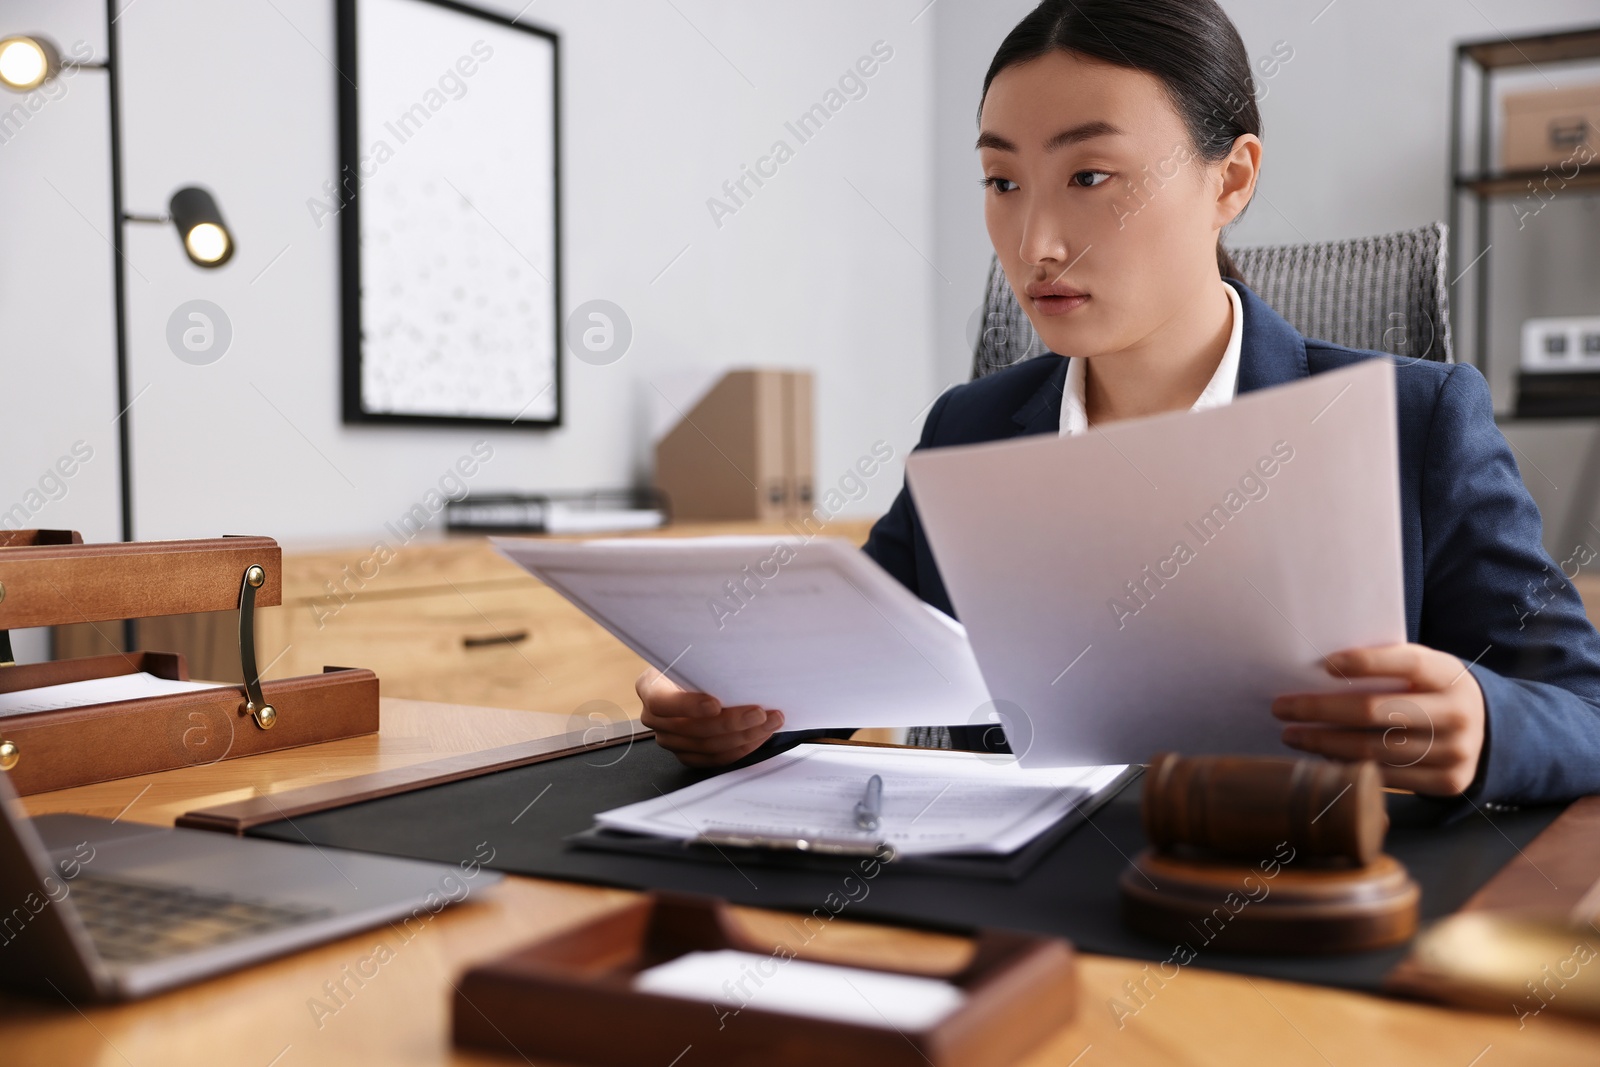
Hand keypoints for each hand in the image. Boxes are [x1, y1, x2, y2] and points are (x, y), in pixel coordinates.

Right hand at [636, 669, 784, 767]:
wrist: (691, 675)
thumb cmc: (694, 662)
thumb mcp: (692, 655)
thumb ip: (704, 664)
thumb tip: (738, 665)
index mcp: (651, 688)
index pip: (663, 703)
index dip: (690, 706)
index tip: (716, 703)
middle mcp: (655, 718)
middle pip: (693, 729)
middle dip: (732, 722)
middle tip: (760, 713)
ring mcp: (671, 740)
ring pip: (708, 746)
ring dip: (744, 736)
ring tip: (769, 722)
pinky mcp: (688, 754)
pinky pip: (716, 758)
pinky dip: (741, 748)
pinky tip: (759, 735)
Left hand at [1271, 644, 1486, 795]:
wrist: (1490, 730)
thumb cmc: (1434, 690)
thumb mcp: (1426, 669)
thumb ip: (1388, 665)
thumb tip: (1321, 668)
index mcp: (1449, 674)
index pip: (1407, 663)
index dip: (1366, 662)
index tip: (1324, 664)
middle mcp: (1457, 713)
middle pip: (1376, 711)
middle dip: (1320, 710)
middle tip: (1282, 708)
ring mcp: (1456, 751)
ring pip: (1375, 750)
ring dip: (1324, 744)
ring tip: (1293, 735)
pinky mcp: (1450, 782)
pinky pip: (1388, 777)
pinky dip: (1350, 767)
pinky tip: (1324, 757)